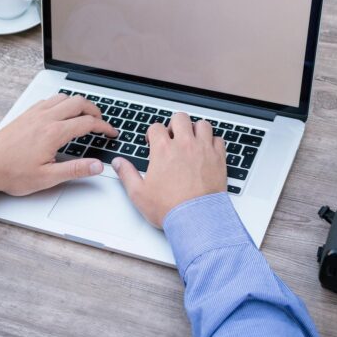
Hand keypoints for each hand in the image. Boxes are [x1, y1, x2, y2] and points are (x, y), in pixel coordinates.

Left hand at [0, 94, 117, 195]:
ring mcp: (35, 113)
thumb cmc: (12, 173)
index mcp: (54, 133)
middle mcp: (45, 118)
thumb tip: (97, 166)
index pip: (87, 123)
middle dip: (95, 110)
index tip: (111, 133)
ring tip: (85, 115)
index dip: (104, 127)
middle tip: (101, 122)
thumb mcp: (48, 178)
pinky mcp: (26, 114)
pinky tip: (61, 113)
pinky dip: (61, 102)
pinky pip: (49, 99)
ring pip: (64, 97)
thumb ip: (76, 170)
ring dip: (78, 103)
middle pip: (79, 102)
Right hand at [112, 112, 226, 227]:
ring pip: (202, 124)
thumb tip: (118, 163)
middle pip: (180, 118)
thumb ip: (127, 174)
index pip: (156, 127)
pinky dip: (213, 141)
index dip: (152, 133)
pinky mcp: (219, 158)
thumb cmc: (170, 208)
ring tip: (191, 140)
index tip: (153, 141)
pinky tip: (208, 150)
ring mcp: (203, 150)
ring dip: (195, 129)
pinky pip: (219, 139)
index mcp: (163, 150)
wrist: (197, 219)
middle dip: (174, 125)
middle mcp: (184, 145)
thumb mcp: (139, 193)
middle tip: (173, 137)